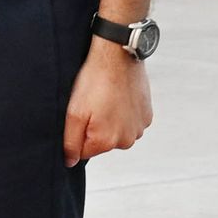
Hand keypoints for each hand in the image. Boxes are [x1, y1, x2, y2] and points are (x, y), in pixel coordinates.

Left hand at [64, 34, 151, 165]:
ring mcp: (139, 128)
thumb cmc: (94, 81)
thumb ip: (71, 142)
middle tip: (94, 104)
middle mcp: (126, 140)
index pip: (84, 152)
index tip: (82, 113)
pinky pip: (130, 121)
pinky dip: (124, 112)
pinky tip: (119, 96)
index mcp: (106, 142)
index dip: (78, 133)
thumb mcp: (74, 112)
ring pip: (117, 132)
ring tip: (107, 98)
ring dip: (111, 120)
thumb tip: (70, 162)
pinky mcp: (147, 115)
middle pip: (102, 143)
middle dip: (95, 128)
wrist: (118, 55)